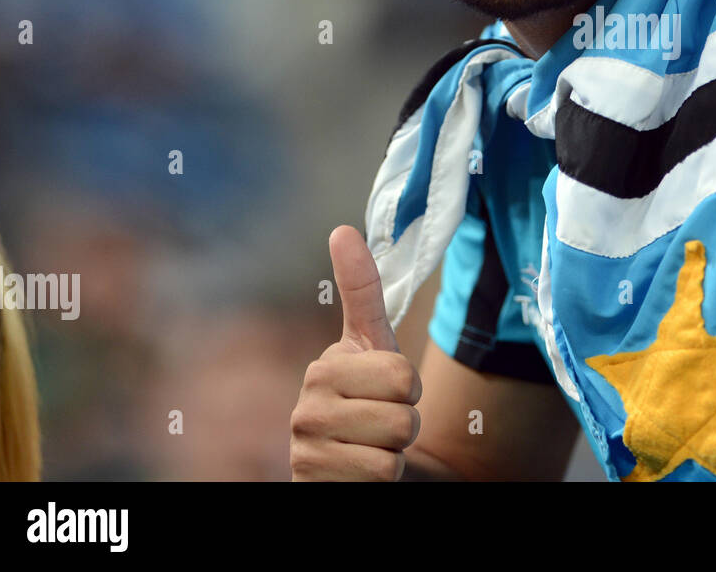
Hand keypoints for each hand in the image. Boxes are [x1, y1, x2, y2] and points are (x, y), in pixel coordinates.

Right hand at [290, 225, 422, 480]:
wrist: (357, 467)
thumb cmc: (369, 398)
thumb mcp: (374, 345)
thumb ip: (362, 291)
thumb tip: (342, 229)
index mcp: (323, 369)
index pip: (402, 374)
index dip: (409, 386)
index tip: (389, 389)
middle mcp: (306, 410)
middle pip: (402, 414)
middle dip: (406, 421)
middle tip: (383, 422)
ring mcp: (306, 452)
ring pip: (394, 448)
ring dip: (396, 452)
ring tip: (373, 446)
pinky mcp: (312, 485)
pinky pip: (381, 476)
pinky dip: (383, 478)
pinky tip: (361, 471)